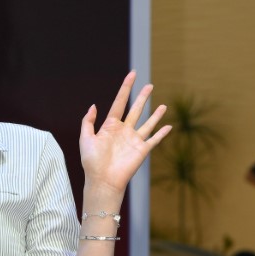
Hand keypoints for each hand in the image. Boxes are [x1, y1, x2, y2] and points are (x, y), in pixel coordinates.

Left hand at [79, 73, 170, 193]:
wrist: (102, 181)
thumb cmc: (92, 162)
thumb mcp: (85, 139)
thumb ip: (88, 122)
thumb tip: (94, 105)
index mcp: (110, 126)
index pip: (120, 102)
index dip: (126, 88)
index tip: (132, 74)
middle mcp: (123, 131)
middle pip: (135, 110)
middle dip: (143, 97)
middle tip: (150, 85)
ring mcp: (134, 140)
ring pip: (147, 123)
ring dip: (155, 114)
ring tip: (163, 105)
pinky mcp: (142, 150)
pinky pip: (154, 140)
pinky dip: (162, 133)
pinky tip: (169, 126)